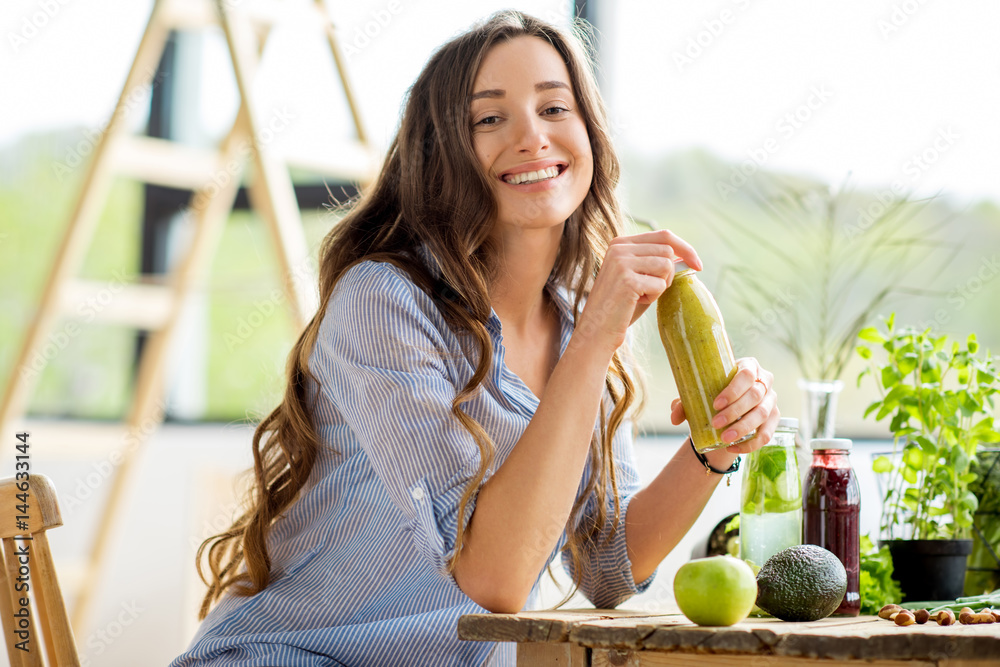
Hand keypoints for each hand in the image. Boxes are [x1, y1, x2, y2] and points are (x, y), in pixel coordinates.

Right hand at [574, 230, 701, 355]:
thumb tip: (686, 257)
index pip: (664, 235)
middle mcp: (619, 248)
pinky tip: (635, 302)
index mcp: (620, 243)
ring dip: (660, 285)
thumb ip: (656, 262)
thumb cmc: (620, 306)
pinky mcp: (627, 279)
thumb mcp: (638, 277)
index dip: (685, 248)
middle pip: (667, 250)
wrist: (597, 329)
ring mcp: (621, 262)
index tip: (698, 264)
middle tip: (653, 290)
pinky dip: (653, 297)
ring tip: (641, 295)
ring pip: (666, 265)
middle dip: (669, 274)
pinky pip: (660, 284)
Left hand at [670, 358, 779, 453]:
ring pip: (762, 414)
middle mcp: (764, 381)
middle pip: (755, 395)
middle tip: (716, 423)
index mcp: (748, 366)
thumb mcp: (698, 394)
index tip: (716, 404)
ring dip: (743, 428)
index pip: (746, 374)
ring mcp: (771, 400)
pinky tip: (733, 448)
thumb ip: (684, 403)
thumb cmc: (713, 393)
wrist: (728, 405)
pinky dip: (750, 443)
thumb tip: (674, 418)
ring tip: (724, 438)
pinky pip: (766, 434)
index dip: (733, 389)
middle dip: (735, 411)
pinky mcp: (775, 418)